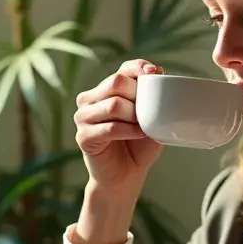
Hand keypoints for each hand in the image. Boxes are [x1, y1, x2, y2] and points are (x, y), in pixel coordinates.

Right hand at [74, 59, 164, 193]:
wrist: (126, 176)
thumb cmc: (138, 146)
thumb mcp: (151, 118)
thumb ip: (152, 96)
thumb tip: (159, 72)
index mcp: (106, 90)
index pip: (123, 69)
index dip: (138, 68)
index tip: (153, 74)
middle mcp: (90, 99)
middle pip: (116, 82)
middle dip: (138, 95)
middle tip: (148, 112)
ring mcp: (83, 117)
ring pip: (113, 104)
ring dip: (134, 116)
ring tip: (144, 126)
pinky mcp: (83, 137)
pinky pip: (109, 128)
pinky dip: (129, 131)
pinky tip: (140, 134)